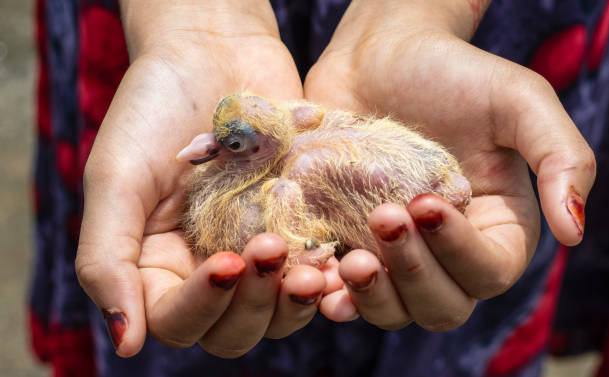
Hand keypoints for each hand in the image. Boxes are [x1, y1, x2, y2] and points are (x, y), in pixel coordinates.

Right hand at [76, 1, 324, 357]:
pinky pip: (314, 272)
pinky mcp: (296, 227)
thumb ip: (107, 259)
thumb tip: (124, 342)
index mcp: (157, 265)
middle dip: (254, 303)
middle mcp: (207, 268)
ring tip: (310, 269)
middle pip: (233, 330)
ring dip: (293, 301)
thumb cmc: (153, 110)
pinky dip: (327, 277)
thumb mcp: (116, 180)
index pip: (174, 320)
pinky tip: (336, 259)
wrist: (212, 52)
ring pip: (278, 313)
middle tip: (268, 250)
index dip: (200, 306)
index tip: (224, 263)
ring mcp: (255, 250)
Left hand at [306, 0, 595, 329]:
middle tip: (383, 216)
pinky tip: (316, 278)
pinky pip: (343, 290)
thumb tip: (575, 233)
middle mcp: (447, 250)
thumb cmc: (451, 73)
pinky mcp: (349, 242)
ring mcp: (396, 251)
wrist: (377, 56)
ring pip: (394, 309)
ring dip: (373, 296)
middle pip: (442, 306)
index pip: (489, 271)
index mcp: (496, 225)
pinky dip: (332, 295)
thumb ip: (562, 158)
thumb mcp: (518, 101)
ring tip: (352, 260)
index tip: (425, 202)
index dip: (459, 251)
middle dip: (413, 273)